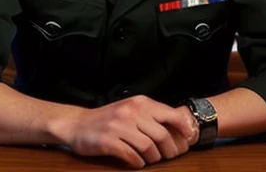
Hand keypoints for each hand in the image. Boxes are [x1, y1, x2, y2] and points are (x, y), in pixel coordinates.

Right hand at [53, 95, 197, 168]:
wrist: (78, 124)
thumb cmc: (110, 119)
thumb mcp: (131, 110)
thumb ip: (152, 115)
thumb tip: (181, 128)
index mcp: (139, 102)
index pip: (169, 114)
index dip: (182, 129)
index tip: (187, 141)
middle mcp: (131, 112)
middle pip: (162, 135)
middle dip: (170, 150)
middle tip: (169, 156)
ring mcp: (119, 126)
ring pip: (149, 148)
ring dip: (154, 158)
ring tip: (151, 159)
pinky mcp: (109, 141)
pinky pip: (133, 157)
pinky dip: (138, 163)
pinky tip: (136, 162)